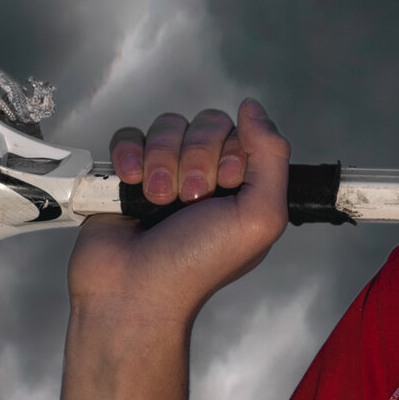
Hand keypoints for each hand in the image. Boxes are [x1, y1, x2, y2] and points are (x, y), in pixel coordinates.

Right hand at [66, 100, 288, 319]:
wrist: (134, 291)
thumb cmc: (198, 264)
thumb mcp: (260, 217)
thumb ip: (272, 157)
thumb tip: (253, 108)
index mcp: (243, 187)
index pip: (243, 132)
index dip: (231, 153)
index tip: (225, 188)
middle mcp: (207, 176)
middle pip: (205, 123)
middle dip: (195, 158)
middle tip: (188, 200)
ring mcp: (164, 173)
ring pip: (166, 127)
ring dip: (161, 162)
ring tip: (158, 201)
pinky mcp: (126, 176)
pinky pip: (129, 136)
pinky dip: (128, 155)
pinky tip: (130, 182)